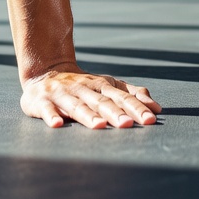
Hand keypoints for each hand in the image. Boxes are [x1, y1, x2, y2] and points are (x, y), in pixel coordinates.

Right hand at [21, 67, 161, 128]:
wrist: (45, 72)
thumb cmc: (83, 85)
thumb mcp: (107, 85)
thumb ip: (131, 94)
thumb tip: (157, 108)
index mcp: (101, 85)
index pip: (122, 97)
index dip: (136, 108)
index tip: (150, 119)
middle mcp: (83, 88)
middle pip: (101, 102)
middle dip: (115, 113)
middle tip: (128, 124)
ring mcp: (62, 94)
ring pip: (77, 106)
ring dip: (88, 116)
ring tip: (99, 125)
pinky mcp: (42, 102)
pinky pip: (46, 109)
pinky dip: (52, 116)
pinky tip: (57, 124)